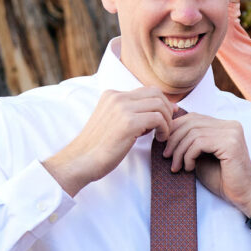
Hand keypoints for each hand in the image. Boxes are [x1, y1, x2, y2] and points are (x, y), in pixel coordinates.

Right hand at [44, 87, 173, 195]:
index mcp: (112, 95)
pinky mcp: (128, 123)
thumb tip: (161, 108)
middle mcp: (117, 97)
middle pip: (155, 93)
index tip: (169, 115)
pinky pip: (158, 119)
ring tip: (162, 135)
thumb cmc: (100, 146)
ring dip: (167, 121)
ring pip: (159, 105)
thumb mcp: (113, 121)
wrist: (82, 160)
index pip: (147, 90)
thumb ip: (130, 112)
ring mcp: (122, 109)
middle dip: (167, 110)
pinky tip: (159, 139)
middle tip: (167, 126)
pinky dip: (164, 129)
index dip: (162, 102)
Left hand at [162, 112, 250, 215]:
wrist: (243, 196)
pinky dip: (188, 156)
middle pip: (191, 123)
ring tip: (177, 166)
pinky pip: (199, 143)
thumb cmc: (222, 179)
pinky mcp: (230, 144)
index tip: (165, 147)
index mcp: (225, 125)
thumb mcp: (201, 156)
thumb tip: (166, 132)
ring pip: (193, 133)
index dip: (175, 130)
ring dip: (179, 151)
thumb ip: (190, 142)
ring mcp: (232, 133)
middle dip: (173, 140)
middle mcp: (230, 125)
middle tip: (166, 156)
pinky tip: (189, 168)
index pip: (193, 118)